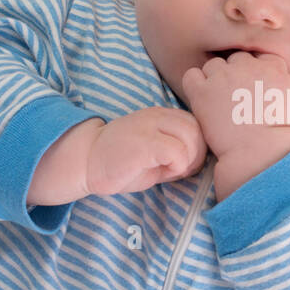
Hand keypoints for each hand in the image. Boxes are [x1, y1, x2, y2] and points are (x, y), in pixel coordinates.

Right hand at [83, 107, 207, 195]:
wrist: (85, 161)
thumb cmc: (120, 162)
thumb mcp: (155, 153)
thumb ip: (178, 150)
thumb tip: (203, 161)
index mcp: (161, 115)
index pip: (197, 124)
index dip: (198, 146)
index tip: (186, 164)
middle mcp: (157, 115)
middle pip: (198, 129)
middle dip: (198, 154)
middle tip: (182, 170)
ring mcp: (149, 126)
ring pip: (191, 137)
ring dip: (189, 160)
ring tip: (172, 171)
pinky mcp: (143, 142)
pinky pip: (177, 152)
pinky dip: (178, 166)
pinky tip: (164, 173)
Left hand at [181, 51, 289, 158]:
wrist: (261, 150)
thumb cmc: (280, 131)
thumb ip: (287, 81)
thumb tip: (282, 79)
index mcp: (272, 66)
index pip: (259, 55)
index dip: (255, 69)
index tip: (253, 85)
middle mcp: (247, 65)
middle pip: (236, 59)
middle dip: (235, 73)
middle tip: (236, 96)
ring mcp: (223, 76)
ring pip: (213, 65)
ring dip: (215, 79)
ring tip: (218, 101)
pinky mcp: (203, 91)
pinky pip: (192, 75)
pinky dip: (195, 84)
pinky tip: (202, 99)